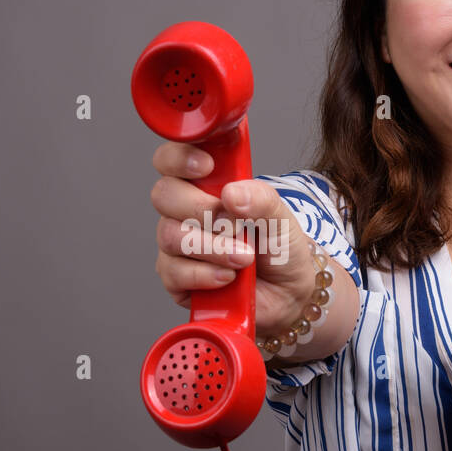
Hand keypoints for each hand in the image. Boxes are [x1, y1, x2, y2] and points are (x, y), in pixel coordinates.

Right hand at [150, 141, 320, 337]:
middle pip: (163, 195)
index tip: (206, 167)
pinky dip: (204, 275)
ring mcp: (176, 245)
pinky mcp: (175, 278)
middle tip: (234, 224)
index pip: (171, 159)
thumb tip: (231, 193)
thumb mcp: (280, 216)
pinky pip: (173, 272)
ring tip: (244, 258)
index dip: (179, 158)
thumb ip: (260, 198)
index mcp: (204, 185)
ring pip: (169, 236)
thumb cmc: (279, 247)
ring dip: (212, 248)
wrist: (288, 292)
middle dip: (201, 210)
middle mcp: (184, 212)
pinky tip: (228, 278)